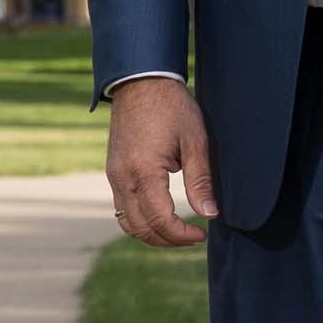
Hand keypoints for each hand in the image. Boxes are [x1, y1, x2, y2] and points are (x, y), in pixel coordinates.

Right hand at [106, 78, 218, 247]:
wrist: (141, 81)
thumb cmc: (172, 107)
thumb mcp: (195, 141)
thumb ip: (200, 181)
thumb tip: (210, 214)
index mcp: (144, 171)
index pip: (160, 220)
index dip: (182, 235)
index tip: (202, 234)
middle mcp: (122, 177)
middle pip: (141, 228)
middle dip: (168, 240)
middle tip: (193, 237)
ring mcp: (113, 175)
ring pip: (127, 222)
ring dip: (152, 234)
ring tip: (178, 231)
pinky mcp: (112, 171)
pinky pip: (122, 207)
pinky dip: (140, 220)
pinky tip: (161, 215)